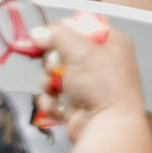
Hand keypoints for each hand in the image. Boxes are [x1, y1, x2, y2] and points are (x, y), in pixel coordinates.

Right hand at [38, 19, 146, 141]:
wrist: (107, 125)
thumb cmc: (103, 85)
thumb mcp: (80, 51)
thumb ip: (57, 36)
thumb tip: (39, 32)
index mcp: (111, 43)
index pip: (81, 27)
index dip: (61, 30)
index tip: (43, 36)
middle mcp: (101, 62)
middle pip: (62, 52)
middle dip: (52, 62)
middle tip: (55, 67)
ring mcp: (88, 84)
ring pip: (53, 76)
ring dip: (49, 83)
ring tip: (58, 89)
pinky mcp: (76, 103)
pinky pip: (53, 97)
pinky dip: (52, 102)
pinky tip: (61, 106)